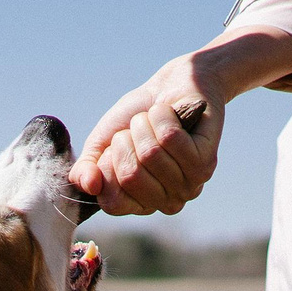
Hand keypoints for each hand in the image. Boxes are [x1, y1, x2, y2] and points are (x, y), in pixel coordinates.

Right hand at [73, 56, 225, 216]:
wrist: (171, 87)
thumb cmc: (134, 118)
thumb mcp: (102, 142)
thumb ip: (86, 168)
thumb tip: (89, 185)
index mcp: (139, 204)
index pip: (112, 202)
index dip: (106, 166)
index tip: (116, 145)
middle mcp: (166, 203)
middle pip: (130, 176)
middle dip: (125, 140)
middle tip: (137, 130)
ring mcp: (189, 185)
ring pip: (151, 153)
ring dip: (144, 124)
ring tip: (154, 120)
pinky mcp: (205, 163)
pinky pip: (170, 137)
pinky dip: (162, 115)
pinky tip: (172, 114)